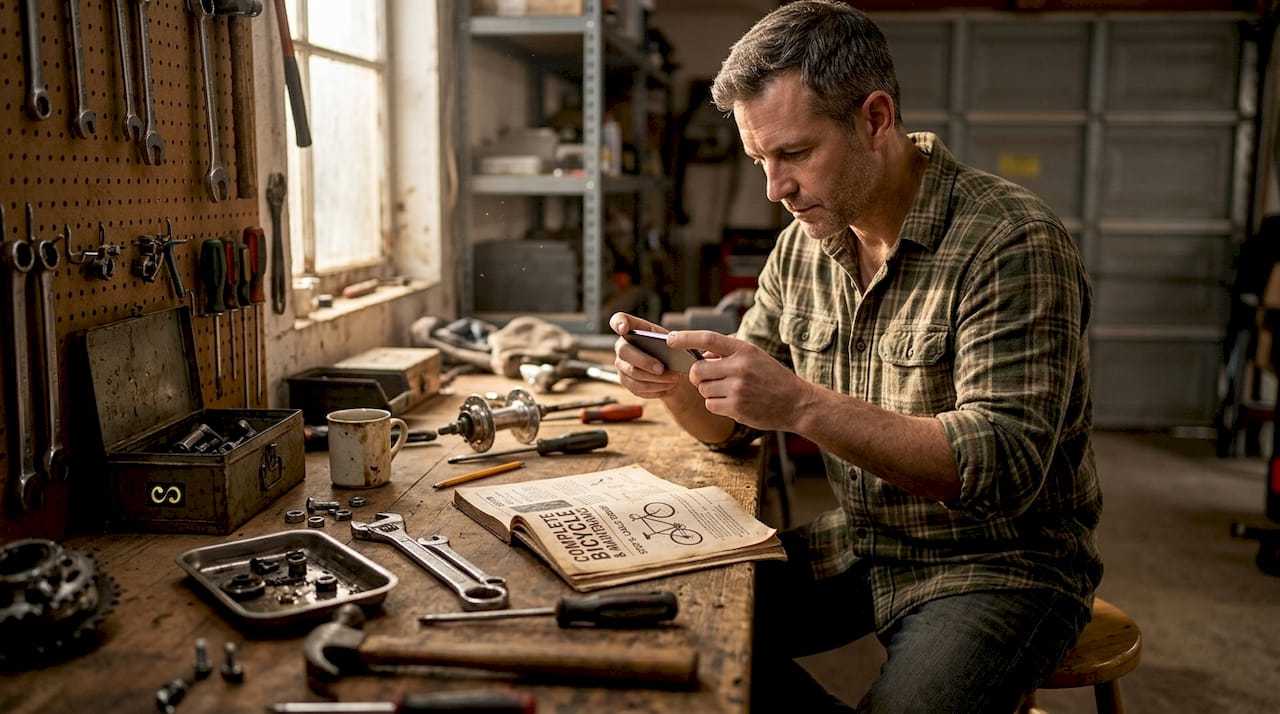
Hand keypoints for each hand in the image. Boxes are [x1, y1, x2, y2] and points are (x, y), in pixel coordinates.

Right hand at [610, 312, 682, 397]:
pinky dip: (655, 388)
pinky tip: (667, 386)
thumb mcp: (672, 341)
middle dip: (644, 361)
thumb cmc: (670, 351)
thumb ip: (669, 339)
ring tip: (673, 379)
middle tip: (662, 368)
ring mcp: (622, 366)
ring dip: (655, 378)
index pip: (618, 320)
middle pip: (624, 352)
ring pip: (633, 373)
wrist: (673, 371)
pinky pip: (637, 388)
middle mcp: (622, 347)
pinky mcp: (627, 382)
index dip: (618, 323)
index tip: (624, 329)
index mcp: (632, 330)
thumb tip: (672, 343)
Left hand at [668, 329, 807, 431]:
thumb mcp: (754, 357)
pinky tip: (733, 403)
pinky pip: (710, 405)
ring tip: (730, 392)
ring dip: (710, 392)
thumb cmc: (772, 377)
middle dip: (697, 376)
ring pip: (703, 389)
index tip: (670, 339)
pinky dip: (717, 405)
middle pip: (697, 370)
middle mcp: (740, 367)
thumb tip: (700, 356)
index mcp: (744, 350)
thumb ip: (727, 353)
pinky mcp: (736, 408)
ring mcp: (738, 388)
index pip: (709, 339)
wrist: (796, 403)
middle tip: (707, 379)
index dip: (686, 338)